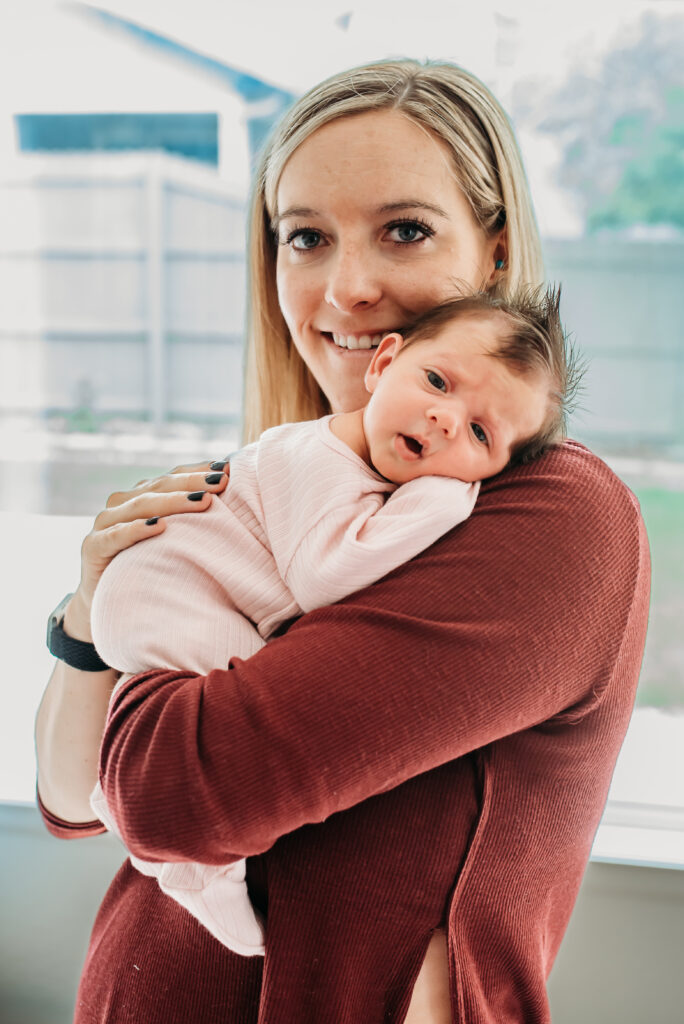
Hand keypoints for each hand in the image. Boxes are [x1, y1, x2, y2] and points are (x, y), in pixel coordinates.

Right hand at [64, 458, 230, 640]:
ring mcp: (105, 524)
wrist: (107, 605)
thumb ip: (193, 521)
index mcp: (141, 497)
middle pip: (159, 486)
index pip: (172, 477)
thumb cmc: (149, 569)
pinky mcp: (92, 548)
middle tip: (221, 482)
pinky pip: (115, 535)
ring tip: (202, 501)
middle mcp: (122, 504)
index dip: (198, 471)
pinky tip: (159, 526)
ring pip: (140, 505)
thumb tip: (234, 500)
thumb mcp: (173, 543)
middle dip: (192, 483)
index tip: (229, 469)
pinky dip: (136, 529)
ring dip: (172, 502)